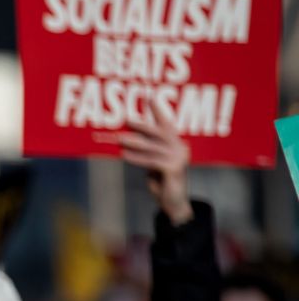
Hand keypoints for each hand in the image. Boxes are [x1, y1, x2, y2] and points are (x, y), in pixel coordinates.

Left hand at [118, 109, 191, 225]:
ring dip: (135, 143)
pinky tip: (124, 156)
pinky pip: (152, 161)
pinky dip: (137, 158)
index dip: (158, 110)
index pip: (166, 123)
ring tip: (119, 139)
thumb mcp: (153, 164)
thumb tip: (129, 140)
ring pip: (154, 147)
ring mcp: (179, 158)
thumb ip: (148, 151)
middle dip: (143, 125)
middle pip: (160, 132)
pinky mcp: (174, 169)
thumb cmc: (162, 183)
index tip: (149, 96)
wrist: (173, 203)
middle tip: (126, 120)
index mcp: (176, 144)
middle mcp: (180, 148)